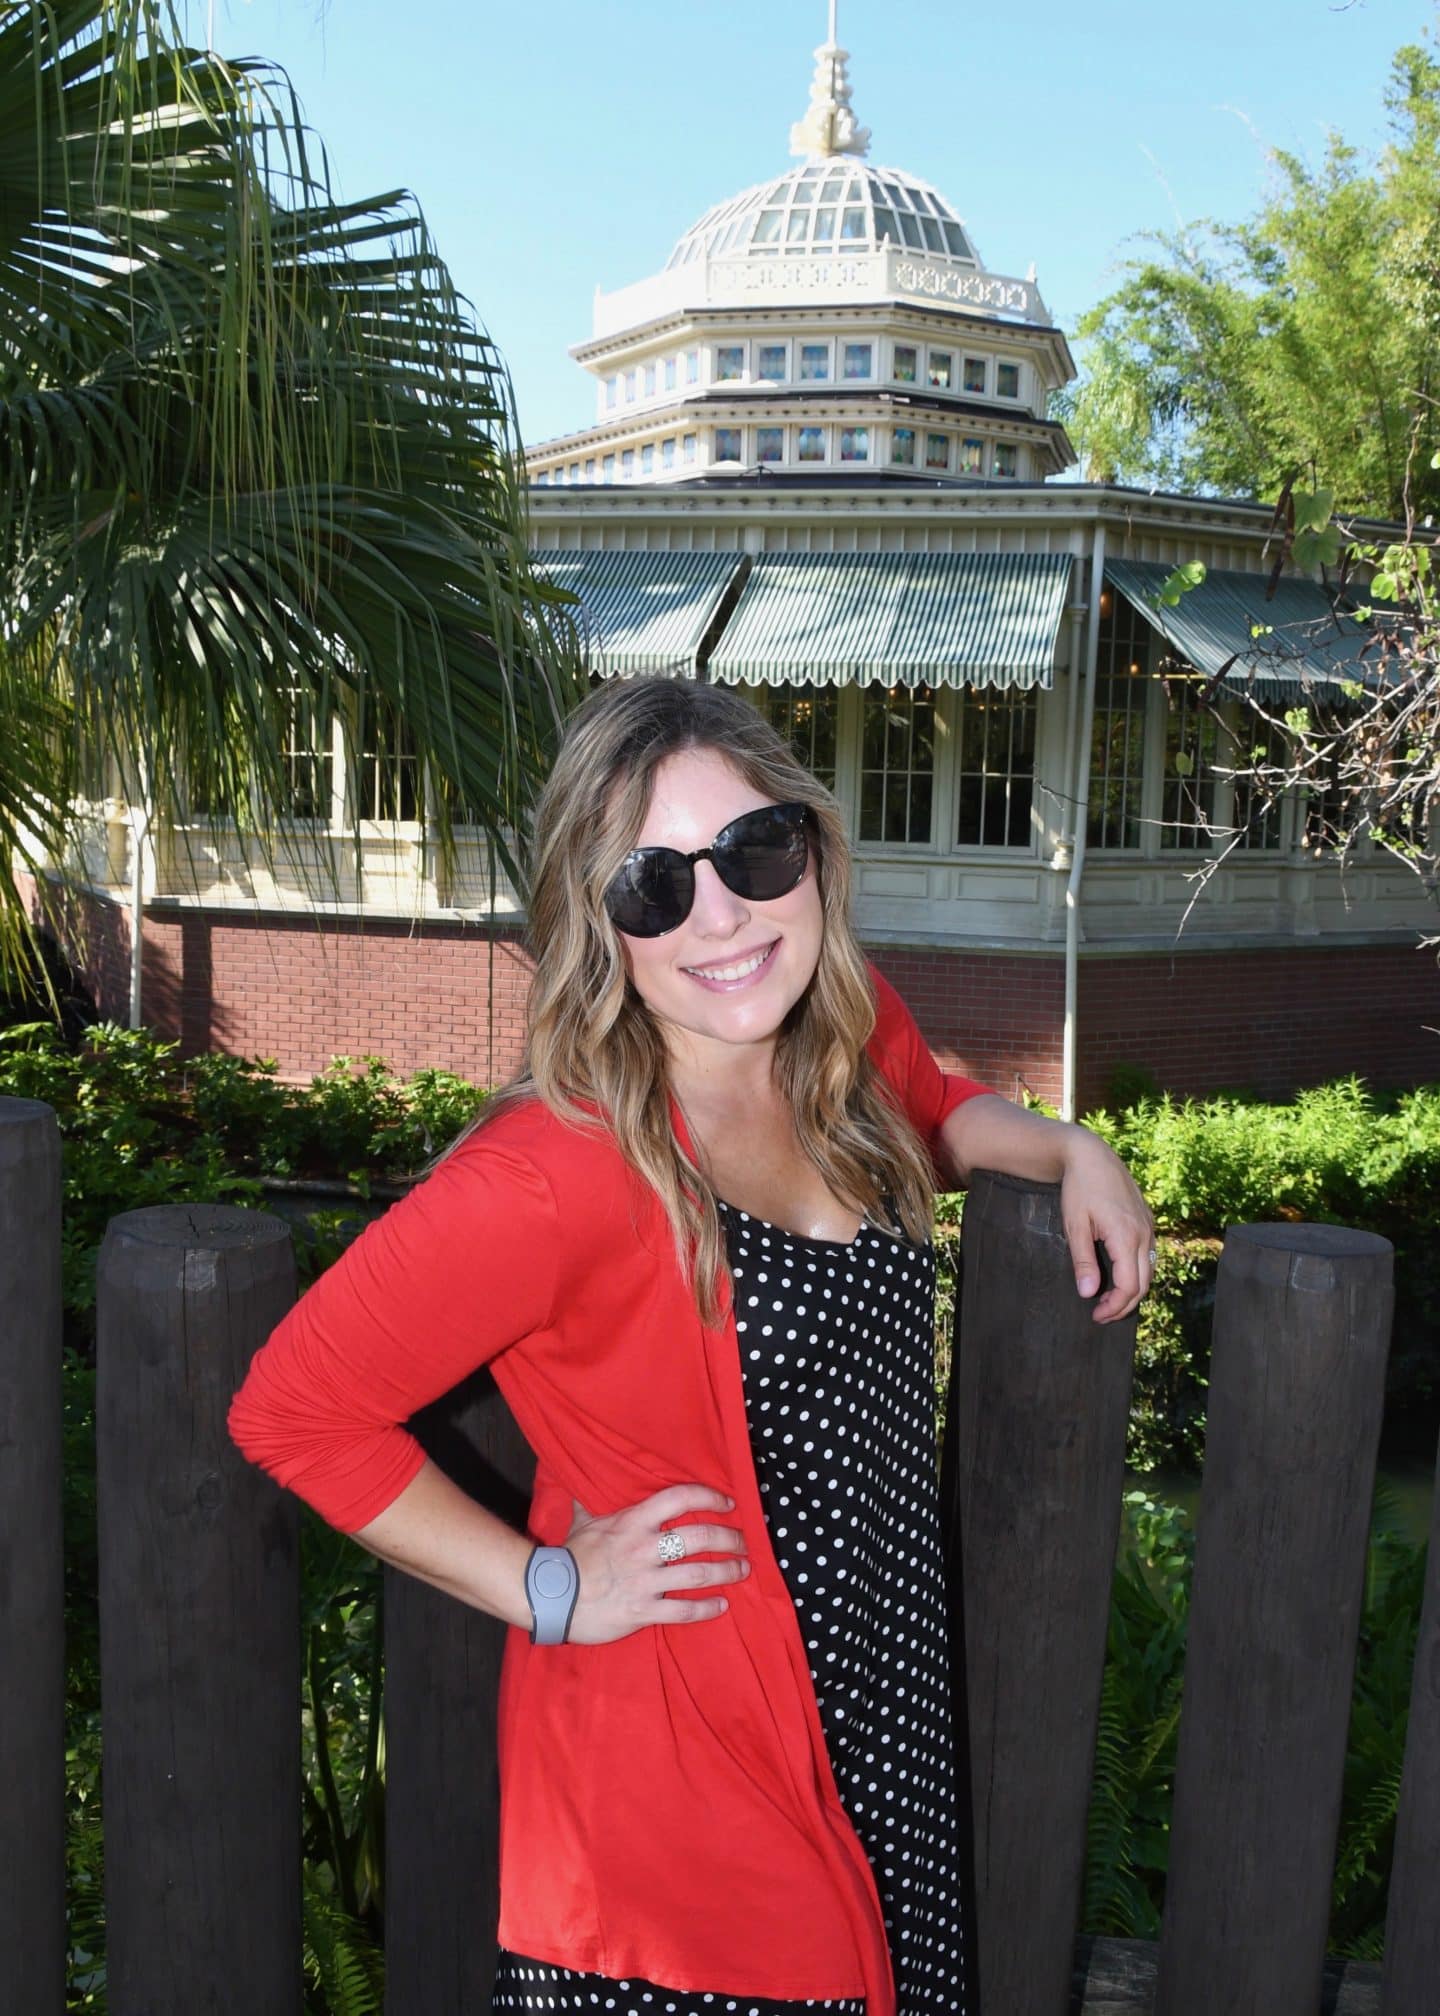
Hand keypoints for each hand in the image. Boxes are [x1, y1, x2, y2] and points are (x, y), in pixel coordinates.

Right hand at [562, 1483, 749, 1643]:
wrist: (550, 1597)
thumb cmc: (570, 1557)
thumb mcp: (584, 1520)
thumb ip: (595, 1500)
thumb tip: (589, 1476)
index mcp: (632, 1522)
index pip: (679, 1499)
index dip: (708, 1497)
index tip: (726, 1502)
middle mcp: (644, 1549)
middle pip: (699, 1538)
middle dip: (728, 1538)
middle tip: (744, 1542)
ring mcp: (645, 1582)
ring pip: (698, 1574)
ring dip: (726, 1571)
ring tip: (742, 1569)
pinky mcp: (643, 1612)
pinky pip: (683, 1611)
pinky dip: (707, 1608)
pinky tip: (722, 1605)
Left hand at [1059, 1128, 1155, 1323]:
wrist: (1091, 1154)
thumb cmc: (1079, 1188)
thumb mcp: (1075, 1226)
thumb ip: (1083, 1262)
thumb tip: (1089, 1294)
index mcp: (1126, 1236)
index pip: (1128, 1286)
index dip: (1114, 1307)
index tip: (1095, 1316)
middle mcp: (1143, 1233)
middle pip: (1143, 1283)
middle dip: (1124, 1305)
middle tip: (1102, 1315)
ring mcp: (1148, 1226)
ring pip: (1149, 1270)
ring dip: (1132, 1290)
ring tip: (1109, 1301)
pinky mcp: (1146, 1221)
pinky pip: (1148, 1255)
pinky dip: (1137, 1273)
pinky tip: (1119, 1277)